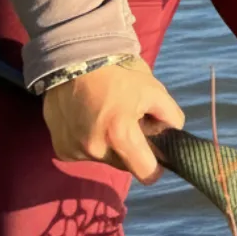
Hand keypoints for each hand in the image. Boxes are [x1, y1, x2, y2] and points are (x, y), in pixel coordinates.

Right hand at [42, 58, 185, 183]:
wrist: (74, 63)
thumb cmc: (119, 77)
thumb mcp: (153, 91)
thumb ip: (171, 116)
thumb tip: (174, 136)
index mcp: (121, 134)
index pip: (145, 171)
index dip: (156, 167)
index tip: (157, 160)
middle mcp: (96, 148)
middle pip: (125, 165)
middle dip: (131, 150)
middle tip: (129, 125)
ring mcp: (76, 151)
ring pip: (105, 159)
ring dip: (110, 147)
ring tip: (107, 119)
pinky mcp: (62, 150)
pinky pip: (85, 155)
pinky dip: (91, 143)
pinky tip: (90, 121)